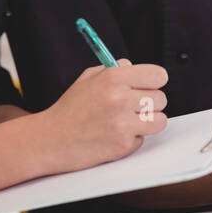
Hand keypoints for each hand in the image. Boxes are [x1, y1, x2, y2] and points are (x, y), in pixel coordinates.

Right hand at [41, 59, 167, 170]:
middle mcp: (120, 99)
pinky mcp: (123, 145)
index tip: (149, 86)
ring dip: (148, 122)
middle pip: (161, 98)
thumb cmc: (68, 110)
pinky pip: (143, 139)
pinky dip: (132, 139)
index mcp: (113, 78)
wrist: (51, 140)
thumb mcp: (87, 79)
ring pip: (159, 120)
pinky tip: (115, 135)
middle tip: (133, 107)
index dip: (155, 81)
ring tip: (129, 121)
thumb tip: (134, 67)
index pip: (158, 75)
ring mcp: (123, 123)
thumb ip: (114, 69)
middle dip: (150, 103)